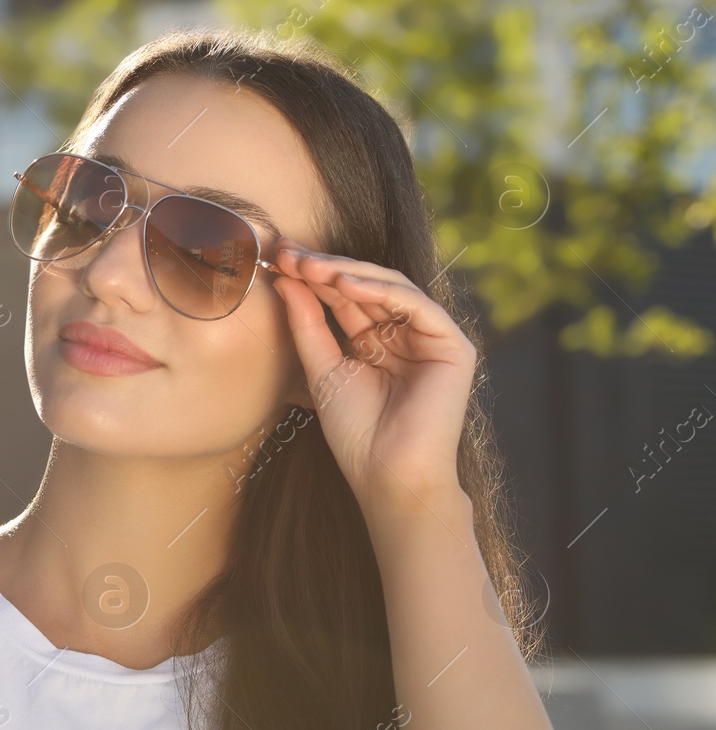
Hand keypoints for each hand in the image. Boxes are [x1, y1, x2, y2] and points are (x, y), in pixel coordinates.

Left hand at [270, 236, 474, 511]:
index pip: (344, 298)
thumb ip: (307, 323)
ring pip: (390, 288)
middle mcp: (406, 335)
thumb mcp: (322, 369)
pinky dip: (379, 290)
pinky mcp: (453, 345)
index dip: (312, 276)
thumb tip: (285, 278)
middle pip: (365, 287)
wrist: (387, 475)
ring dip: (346, 273)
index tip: (276, 259)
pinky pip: (415, 304)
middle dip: (325, 268)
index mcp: (377, 342)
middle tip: (287, 253)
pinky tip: (344, 283)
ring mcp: (431, 338)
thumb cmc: (356, 433)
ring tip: (308, 265)